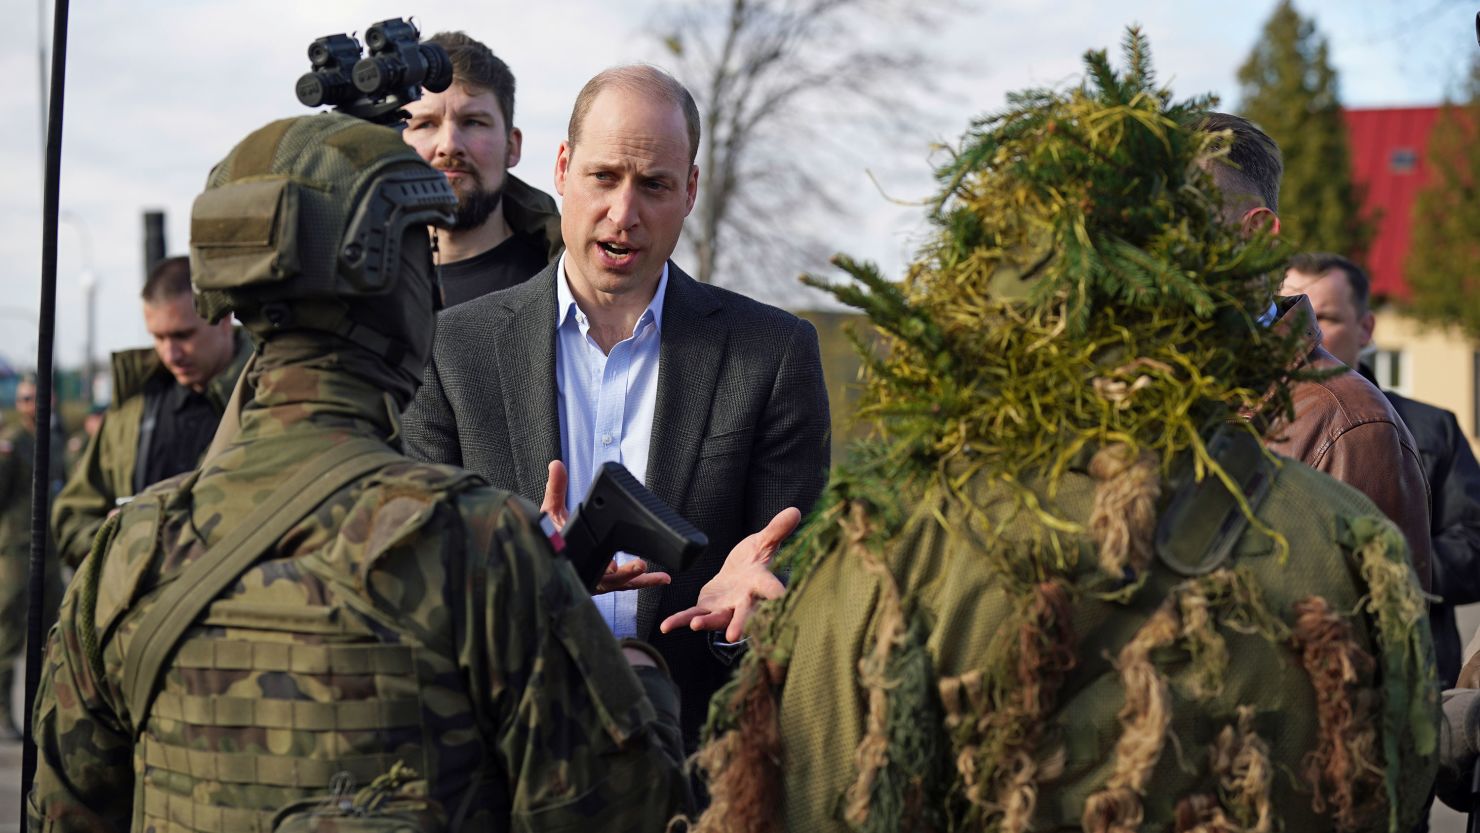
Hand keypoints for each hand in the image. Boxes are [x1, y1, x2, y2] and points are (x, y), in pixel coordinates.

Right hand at [542, 460, 670, 593]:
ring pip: (621, 585)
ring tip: (660, 577)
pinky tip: (660, 577)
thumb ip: (555, 489)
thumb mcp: (550, 512)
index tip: (614, 565)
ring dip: (641, 581)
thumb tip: (556, 465)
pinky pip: (627, 584)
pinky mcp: (608, 583)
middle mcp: (585, 576)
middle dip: (625, 576)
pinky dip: (643, 581)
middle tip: (640, 566)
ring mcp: (597, 583)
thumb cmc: (552, 536)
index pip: (588, 570)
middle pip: (608, 582)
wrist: (550, 552)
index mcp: (572, 562)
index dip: (601, 570)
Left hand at [659, 507, 800, 642]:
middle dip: (739, 624)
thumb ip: (776, 530)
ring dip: (706, 623)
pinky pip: (692, 615)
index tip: (781, 597)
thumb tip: (795, 510)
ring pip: (716, 619)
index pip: (770, 588)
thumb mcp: (764, 541)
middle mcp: (744, 600)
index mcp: (760, 582)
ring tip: (695, 625)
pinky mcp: (707, 608)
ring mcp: (725, 608)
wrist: (740, 572)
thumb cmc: (756, 558)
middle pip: (743, 614)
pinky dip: (679, 621)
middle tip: (735, 635)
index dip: (776, 592)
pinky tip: (665, 627)